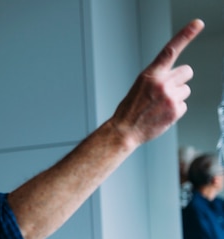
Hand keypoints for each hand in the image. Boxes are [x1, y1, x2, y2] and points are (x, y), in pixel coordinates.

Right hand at [111, 19, 203, 145]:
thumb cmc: (130, 110)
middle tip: (167, 90)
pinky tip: (162, 114)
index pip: (170, 50)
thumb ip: (157, 78)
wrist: (124, 130)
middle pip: (187, 72)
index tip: (198, 24)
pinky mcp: (176, 110)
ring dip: (176, 97)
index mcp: (150, 74)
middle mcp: (161, 83)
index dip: (186, 35)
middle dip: (180, 80)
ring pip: (186, 90)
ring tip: (160, 106)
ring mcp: (170, 96)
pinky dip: (175, 110)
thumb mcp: (139, 86)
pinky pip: (184, 105)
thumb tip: (174, 79)